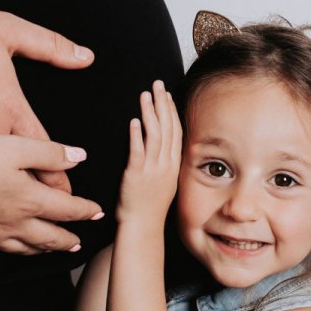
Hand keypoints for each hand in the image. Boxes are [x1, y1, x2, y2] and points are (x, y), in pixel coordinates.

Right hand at [0, 133, 102, 254]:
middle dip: (68, 239)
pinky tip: (15, 247)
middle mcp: (15, 222)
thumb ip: (50, 152)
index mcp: (30, 200)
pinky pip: (3, 249)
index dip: (85, 211)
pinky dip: (19, 251)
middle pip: (51, 237)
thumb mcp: (15, 147)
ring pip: (27, 247)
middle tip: (80, 243)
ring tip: (55, 250)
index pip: (67, 210)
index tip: (98, 213)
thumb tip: (80, 156)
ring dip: (45, 249)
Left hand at [116, 80, 181, 223]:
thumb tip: (163, 148)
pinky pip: (138, 150)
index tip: (167, 96)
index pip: (176, 132)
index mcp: (174, 165)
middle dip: (162, 104)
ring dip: (150, 113)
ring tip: (145, 95)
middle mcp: (166, 165)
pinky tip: (135, 120)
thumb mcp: (165, 182)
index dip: (172, 111)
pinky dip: (137, 134)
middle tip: (157, 84)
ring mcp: (152, 169)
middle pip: (167, 128)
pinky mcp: (136, 174)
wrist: (142, 226)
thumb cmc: (150, 206)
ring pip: (154, 135)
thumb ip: (165, 163)